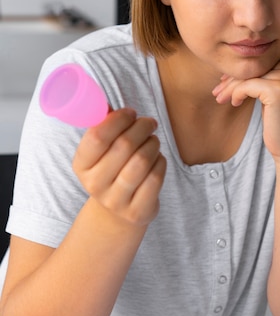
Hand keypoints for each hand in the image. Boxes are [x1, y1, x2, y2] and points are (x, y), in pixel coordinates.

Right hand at [72, 108, 166, 225]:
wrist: (118, 211)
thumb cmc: (113, 168)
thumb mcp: (101, 151)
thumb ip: (104, 126)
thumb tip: (108, 103)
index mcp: (81, 165)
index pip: (98, 136)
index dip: (118, 119)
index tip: (131, 113)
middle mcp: (95, 184)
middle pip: (125, 145)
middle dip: (142, 127)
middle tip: (149, 123)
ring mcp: (115, 201)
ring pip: (142, 161)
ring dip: (152, 144)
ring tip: (153, 140)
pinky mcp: (137, 211)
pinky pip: (156, 177)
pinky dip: (161, 162)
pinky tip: (158, 159)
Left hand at [212, 56, 279, 161]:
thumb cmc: (278, 119)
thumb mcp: (271, 91)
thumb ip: (261, 74)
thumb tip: (232, 62)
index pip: (258, 61)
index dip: (239, 71)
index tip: (223, 81)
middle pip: (252, 67)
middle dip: (231, 79)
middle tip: (216, 91)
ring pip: (246, 76)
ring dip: (229, 88)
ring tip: (219, 98)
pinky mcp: (277, 89)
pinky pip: (246, 86)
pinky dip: (236, 94)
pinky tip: (235, 103)